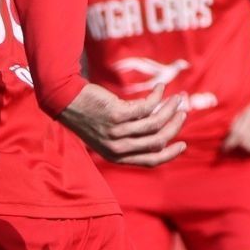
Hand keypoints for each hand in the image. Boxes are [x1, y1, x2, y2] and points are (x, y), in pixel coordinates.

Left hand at [59, 83, 185, 166]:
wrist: (66, 100)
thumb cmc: (89, 115)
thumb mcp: (108, 133)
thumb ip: (130, 136)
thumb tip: (159, 127)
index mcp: (117, 157)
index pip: (151, 161)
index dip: (170, 154)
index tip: (183, 144)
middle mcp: (118, 148)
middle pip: (157, 141)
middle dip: (174, 126)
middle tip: (182, 112)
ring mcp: (116, 132)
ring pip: (154, 123)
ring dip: (169, 109)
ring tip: (177, 98)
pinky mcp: (116, 115)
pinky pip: (145, 107)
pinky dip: (156, 96)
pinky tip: (160, 88)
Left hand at [221, 94, 249, 154]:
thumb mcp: (243, 113)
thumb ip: (236, 125)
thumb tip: (227, 138)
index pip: (238, 134)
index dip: (230, 142)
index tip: (224, 147)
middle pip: (244, 142)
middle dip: (237, 144)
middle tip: (235, 143)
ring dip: (245, 147)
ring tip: (244, 143)